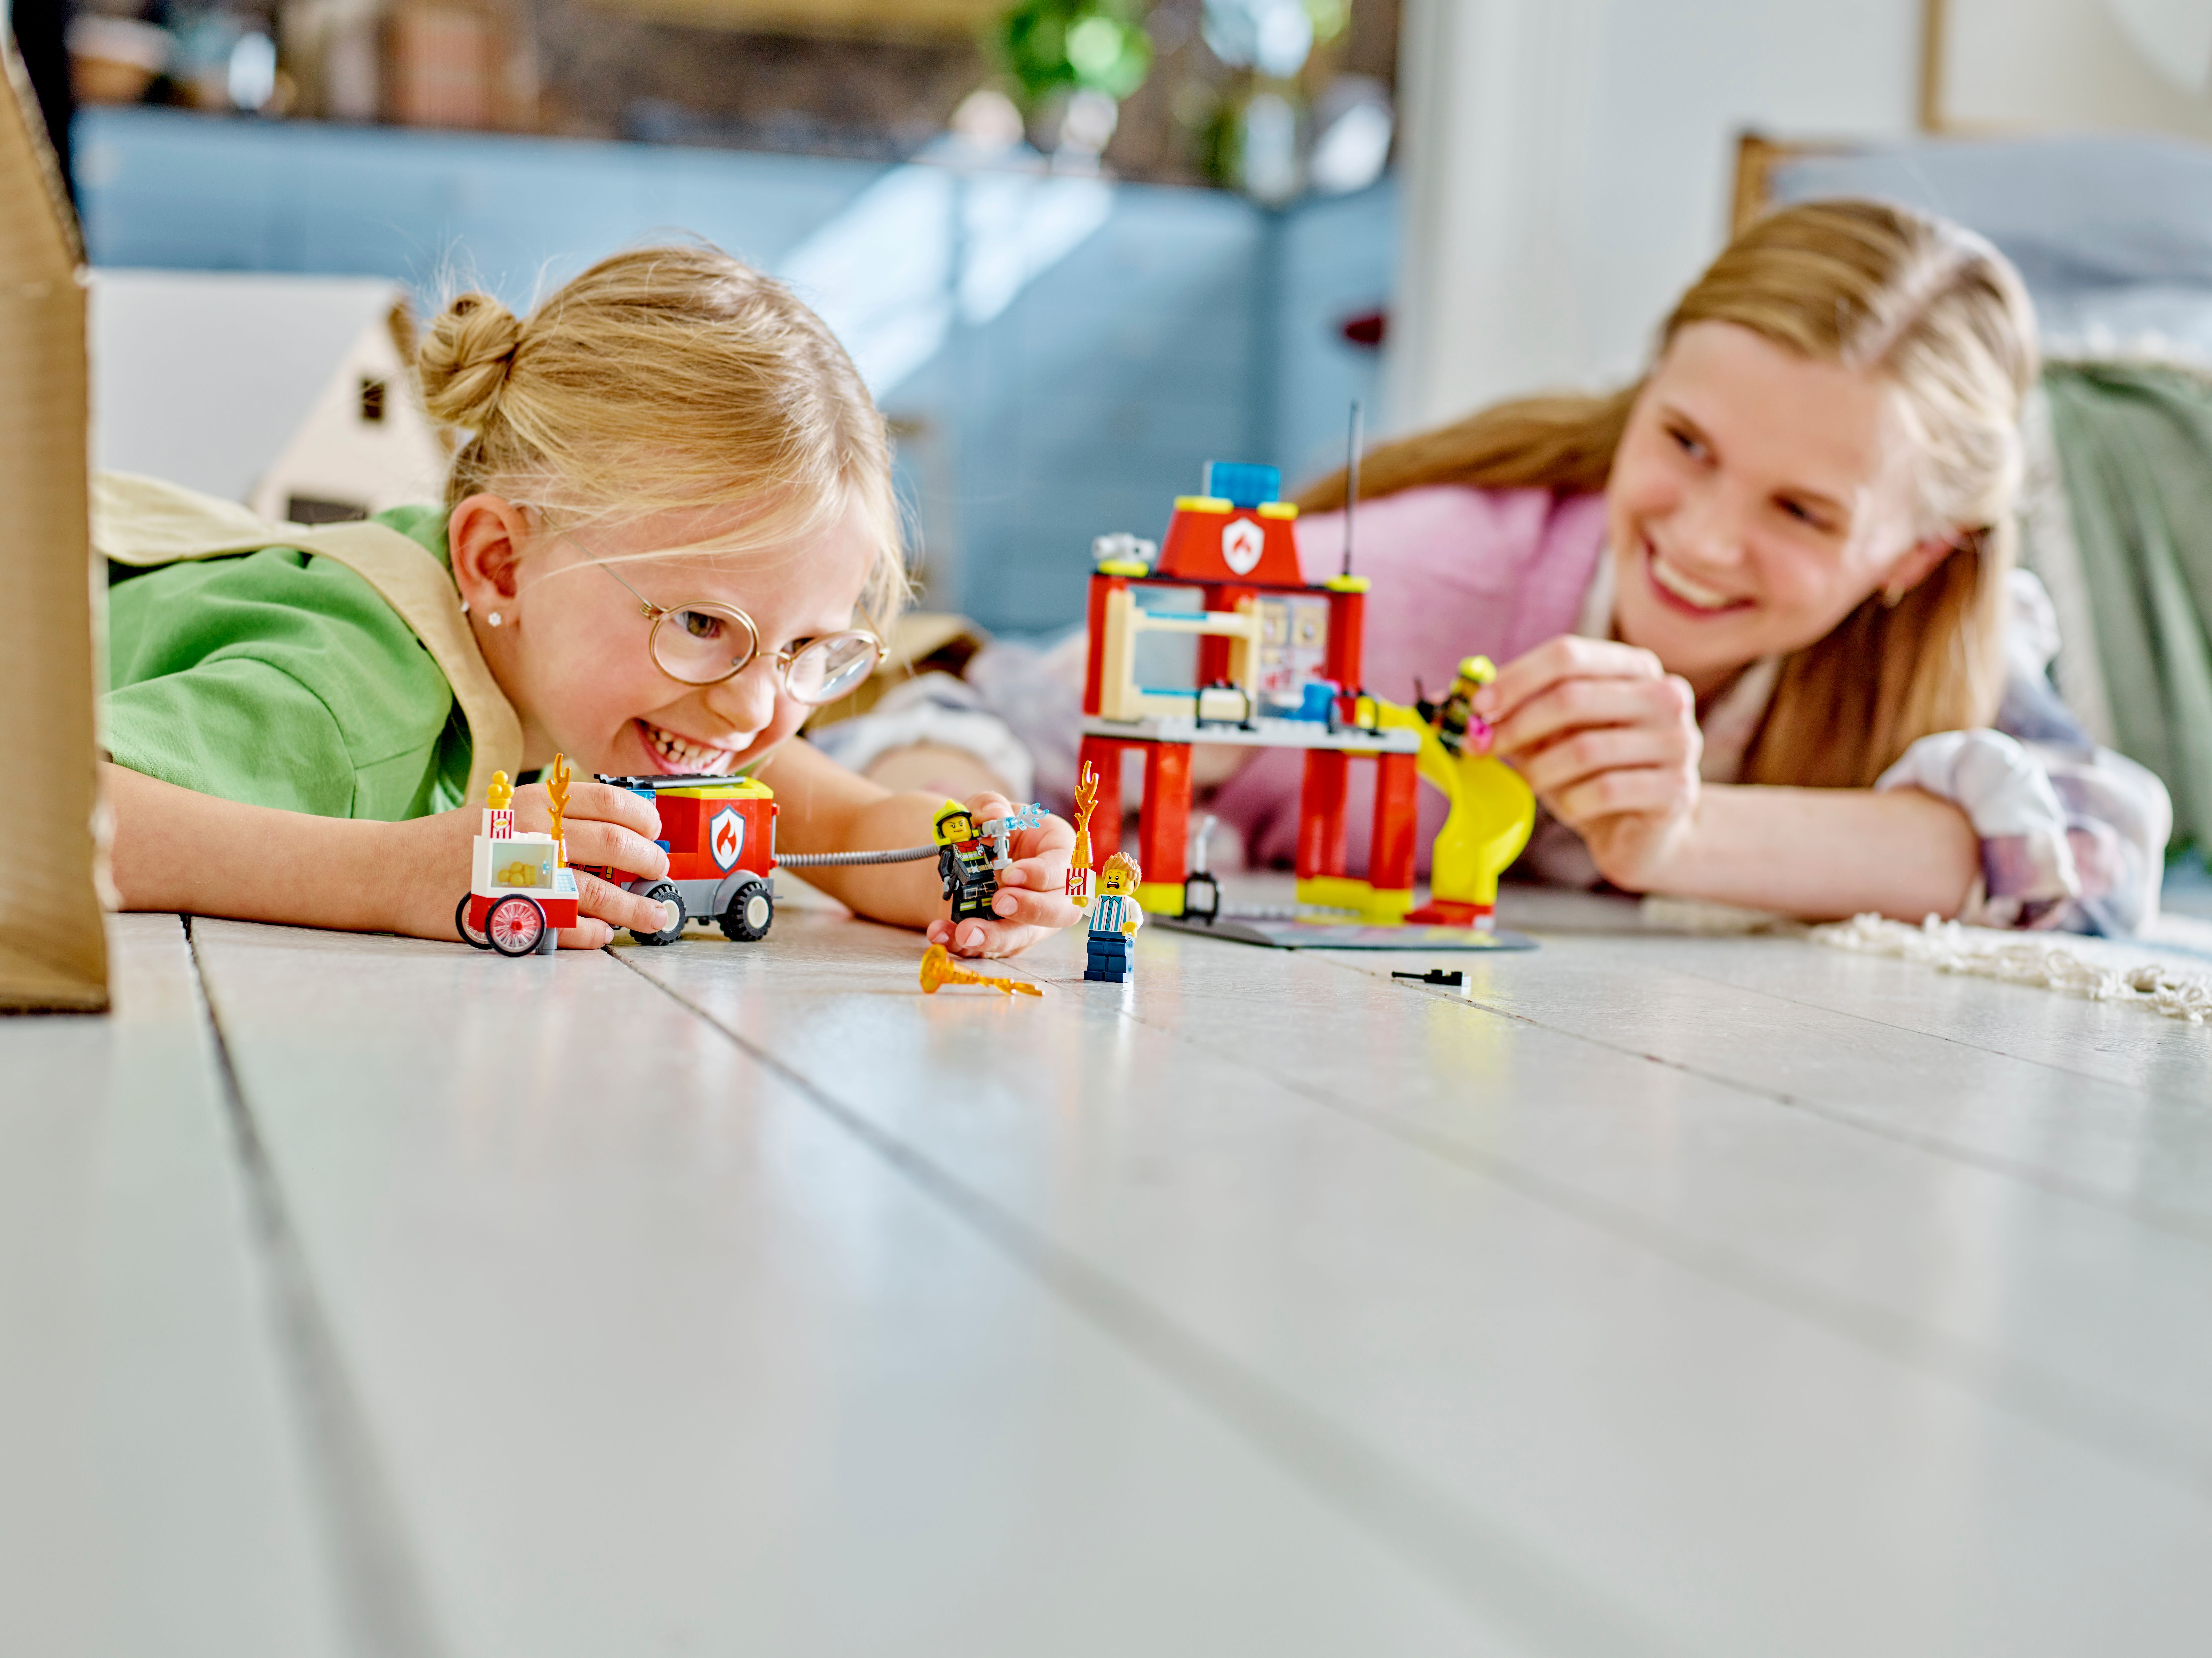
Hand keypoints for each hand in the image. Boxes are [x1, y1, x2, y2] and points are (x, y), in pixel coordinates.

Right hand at [415, 779, 672, 948]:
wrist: (394, 870)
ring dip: (636, 909)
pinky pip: (573, 928)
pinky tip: (602, 934)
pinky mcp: (516, 914)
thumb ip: (556, 816)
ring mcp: (528, 876)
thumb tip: (618, 831)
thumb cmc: (455, 843)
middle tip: (659, 872)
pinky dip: (596, 934)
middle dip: (650, 862)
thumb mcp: (507, 811)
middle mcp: (536, 833)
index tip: (655, 831)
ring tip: (654, 917)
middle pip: (618, 845)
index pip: (613, 802)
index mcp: (537, 801)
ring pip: (603, 893)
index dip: (645, 818)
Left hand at [924, 789, 1081, 957]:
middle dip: (1031, 910)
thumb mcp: (986, 807)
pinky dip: (963, 945)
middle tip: (999, 903)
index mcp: (1058, 853)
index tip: (1012, 874)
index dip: (1042, 874)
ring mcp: (1031, 920)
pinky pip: (989, 948)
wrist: (966, 858)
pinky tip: (942, 933)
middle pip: (1060, 911)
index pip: (1063, 868)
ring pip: (1024, 937)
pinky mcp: (1005, 938)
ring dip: (995, 938)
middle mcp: (1052, 892)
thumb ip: (990, 805)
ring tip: (965, 932)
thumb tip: (994, 815)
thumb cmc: (991, 830)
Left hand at [1476, 636, 1702, 891]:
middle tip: (1480, 748)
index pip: (1568, 653)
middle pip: (1572, 696)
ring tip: (1534, 782)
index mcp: (1635, 666)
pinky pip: (1602, 791)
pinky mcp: (1676, 790)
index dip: (1514, 678)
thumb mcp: (1547, 737)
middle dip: (1515, 725)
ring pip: (1584, 748)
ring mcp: (1679, 741)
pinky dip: (1571, 802)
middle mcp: (1666, 695)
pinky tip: (1570, 806)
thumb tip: (1440, 702)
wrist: (1643, 834)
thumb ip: (1506, 714)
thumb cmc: (1589, 775)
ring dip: (1541, 771)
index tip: (1475, 706)